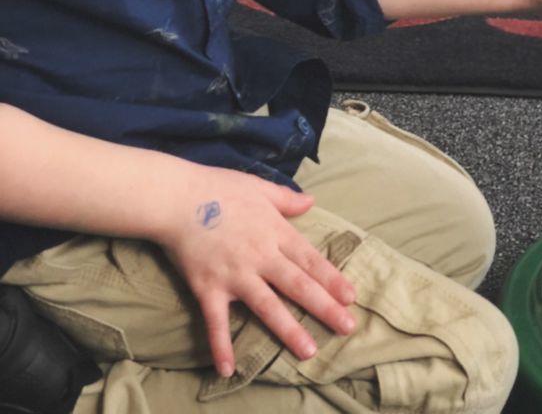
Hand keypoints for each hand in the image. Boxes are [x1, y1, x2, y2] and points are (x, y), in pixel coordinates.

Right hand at [156, 165, 356, 377]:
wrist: (177, 198)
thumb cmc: (219, 187)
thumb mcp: (259, 187)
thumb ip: (286, 199)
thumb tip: (311, 201)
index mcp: (274, 231)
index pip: (309, 260)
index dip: (331, 279)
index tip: (351, 297)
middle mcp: (260, 256)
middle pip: (297, 285)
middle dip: (324, 307)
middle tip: (347, 327)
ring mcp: (235, 275)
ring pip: (268, 306)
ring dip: (289, 330)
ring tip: (309, 350)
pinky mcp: (208, 288)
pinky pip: (216, 321)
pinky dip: (221, 345)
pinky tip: (228, 369)